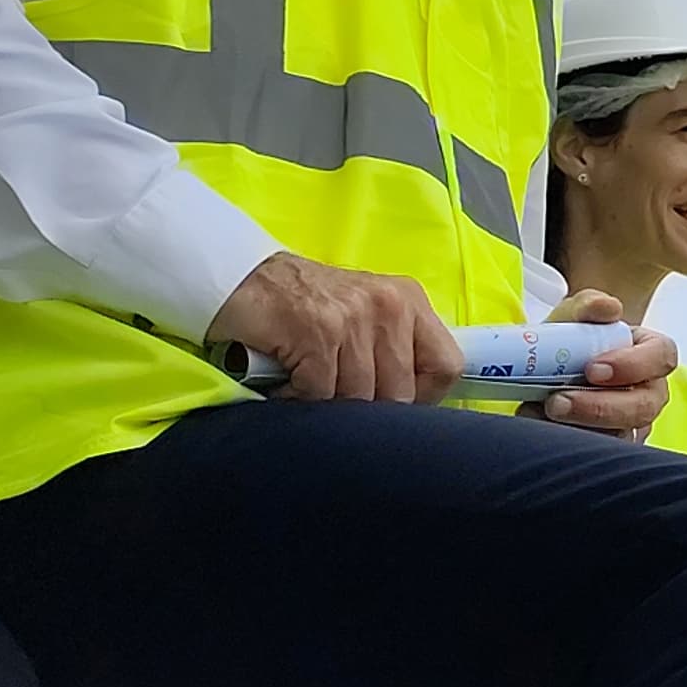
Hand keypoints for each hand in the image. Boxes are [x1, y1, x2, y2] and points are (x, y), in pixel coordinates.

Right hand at [212, 253, 459, 404]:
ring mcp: (354, 317)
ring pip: (359, 398)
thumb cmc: (304, 305)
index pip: (446, 366)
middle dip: (365, 407)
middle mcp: (389, 306)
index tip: (391, 403)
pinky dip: (297, 397)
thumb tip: (413, 409)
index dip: (423, 398)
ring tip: (306, 379)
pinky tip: (285, 378)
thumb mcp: (365, 316)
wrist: (239, 277)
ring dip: (327, 403)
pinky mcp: (318, 332)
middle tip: (333, 390)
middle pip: (401, 393)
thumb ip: (394, 352)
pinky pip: (320, 394)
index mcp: (409, 302)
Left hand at [532, 288, 674, 440]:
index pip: (662, 356)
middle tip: (558, 401)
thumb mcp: (571, 317)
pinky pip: (599, 454)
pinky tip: (541, 426)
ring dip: (581, 427)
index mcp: (649, 353)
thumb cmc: (568, 342)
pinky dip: (569, 443)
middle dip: (601, 407)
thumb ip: (588, 305)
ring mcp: (631, 424)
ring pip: (622, 436)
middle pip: (644, 406)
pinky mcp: (609, 447)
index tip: (593, 368)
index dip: (634, 365)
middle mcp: (648, 392)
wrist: (540, 373)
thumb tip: (608, 307)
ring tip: (541, 413)